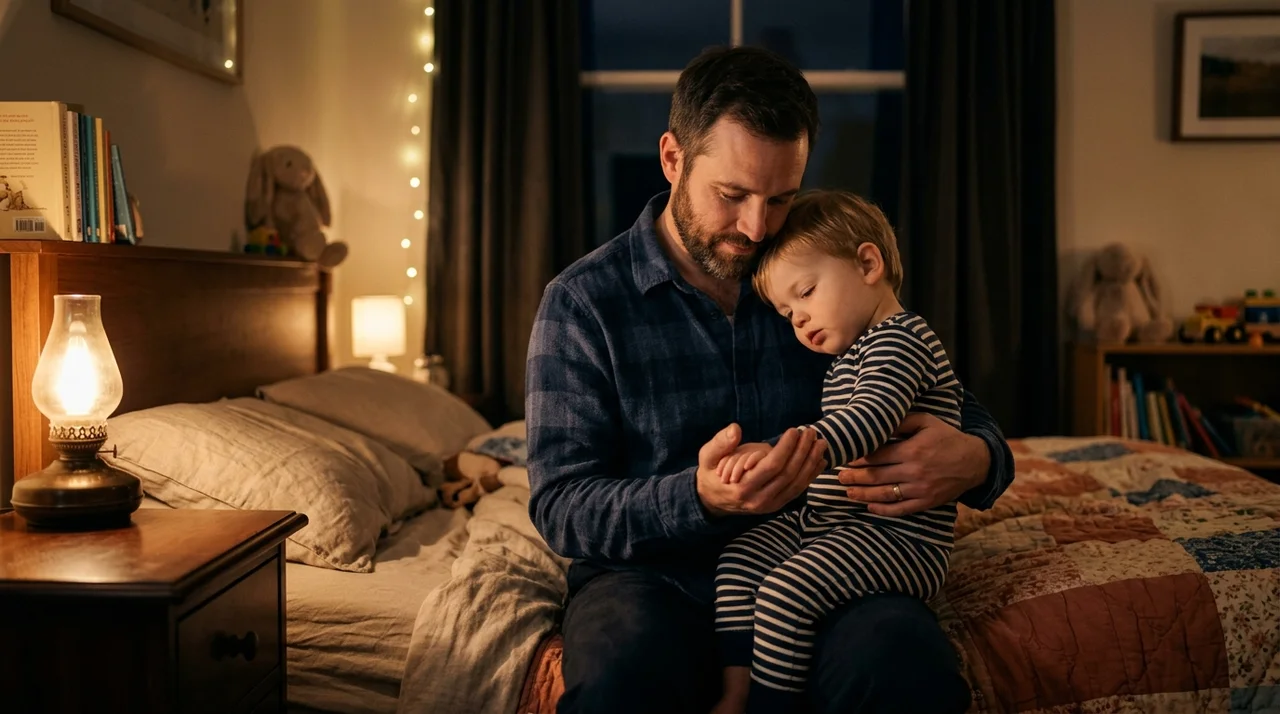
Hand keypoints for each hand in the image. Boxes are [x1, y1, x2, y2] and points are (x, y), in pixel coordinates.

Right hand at [696, 424, 825, 516]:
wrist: (711, 500)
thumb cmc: (710, 473)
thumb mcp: (707, 456)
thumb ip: (720, 443)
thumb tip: (735, 429)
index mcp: (742, 488)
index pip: (771, 467)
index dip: (786, 448)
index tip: (794, 431)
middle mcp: (759, 500)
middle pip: (788, 475)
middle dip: (803, 452)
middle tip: (811, 433)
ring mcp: (770, 506)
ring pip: (797, 484)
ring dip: (811, 463)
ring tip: (821, 444)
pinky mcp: (776, 506)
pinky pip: (797, 490)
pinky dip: (810, 475)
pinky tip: (820, 461)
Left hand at [837, 413, 988, 516]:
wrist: (975, 461)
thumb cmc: (947, 437)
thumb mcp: (926, 421)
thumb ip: (901, 421)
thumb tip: (877, 422)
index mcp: (912, 450)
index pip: (877, 455)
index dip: (858, 458)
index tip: (845, 458)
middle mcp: (914, 471)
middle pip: (876, 476)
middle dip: (854, 477)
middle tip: (838, 477)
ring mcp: (920, 489)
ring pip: (885, 494)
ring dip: (863, 494)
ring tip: (848, 492)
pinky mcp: (926, 502)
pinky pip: (901, 509)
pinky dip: (884, 509)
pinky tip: (870, 507)